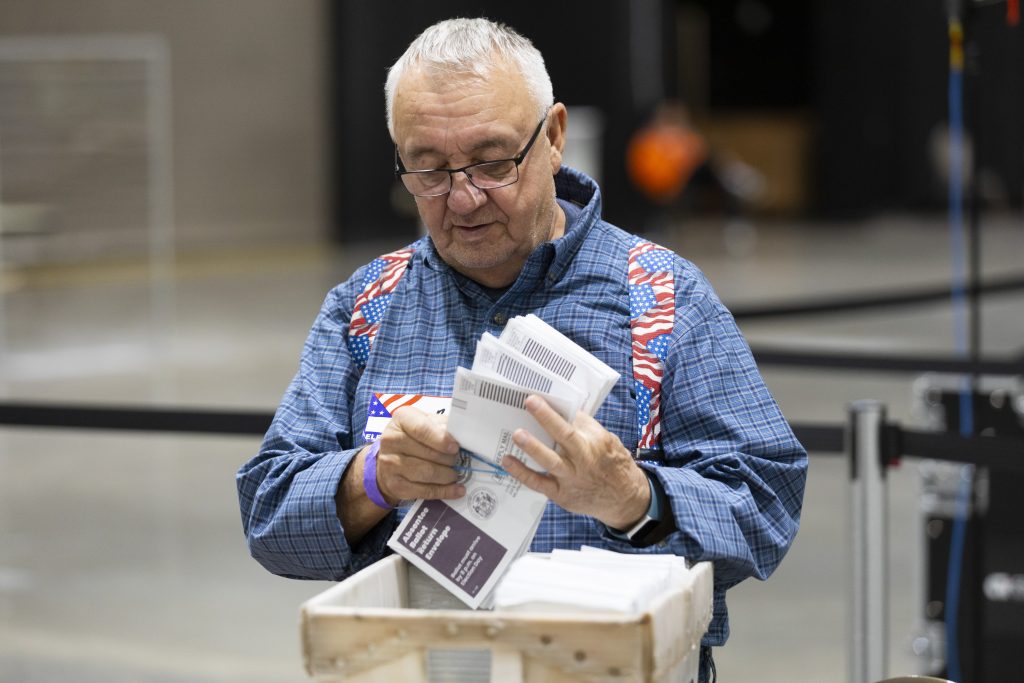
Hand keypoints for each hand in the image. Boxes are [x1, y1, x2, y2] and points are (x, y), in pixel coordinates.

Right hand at [373, 406, 464, 504]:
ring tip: (456, 474)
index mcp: (401, 419)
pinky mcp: (395, 485)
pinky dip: (445, 491)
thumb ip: (443, 425)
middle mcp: (391, 440)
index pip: (422, 429)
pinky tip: (457, 490)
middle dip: (449, 459)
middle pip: (428, 453)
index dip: (441, 439)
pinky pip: (425, 491)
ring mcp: (390, 464)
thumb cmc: (414, 437)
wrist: (390, 459)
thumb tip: (463, 435)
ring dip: (448, 475)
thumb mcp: (426, 422)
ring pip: (428, 473)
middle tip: (458, 460)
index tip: (455, 447)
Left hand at [500, 395, 650, 529]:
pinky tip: (508, 461)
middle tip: (531, 402)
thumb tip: (564, 408)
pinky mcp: (561, 494)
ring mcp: (571, 478)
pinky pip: (538, 483)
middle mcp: (584, 460)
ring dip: (533, 447)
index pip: (577, 420)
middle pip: (565, 436)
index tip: (540, 395)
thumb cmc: (613, 464)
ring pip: (550, 462)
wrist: (625, 498)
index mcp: (596, 442)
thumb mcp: (607, 441)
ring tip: (517, 434)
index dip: (559, 409)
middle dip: (548, 418)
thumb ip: (586, 428)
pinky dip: (522, 473)